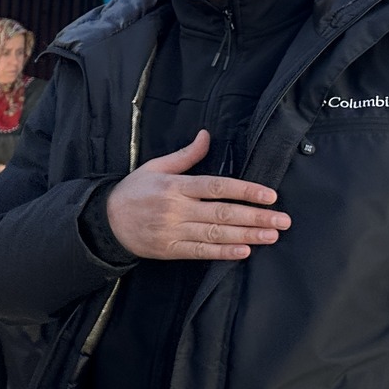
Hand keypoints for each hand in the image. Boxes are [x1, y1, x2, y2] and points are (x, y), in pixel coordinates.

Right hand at [104, 130, 289, 260]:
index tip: (269, 195)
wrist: (105, 222)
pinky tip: (244, 251)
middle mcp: (176, 209)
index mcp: (174, 186)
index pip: (216, 187)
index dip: (245, 191)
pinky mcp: (169, 250)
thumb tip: (207, 135)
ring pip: (216, 234)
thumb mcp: (155, 167)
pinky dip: (223, 253)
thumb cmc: (133, 191)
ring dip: (247, 235)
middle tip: (282, 220)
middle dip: (256, 216)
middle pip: (223, 213)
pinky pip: (200, 252)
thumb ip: (185, 155)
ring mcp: (173, 231)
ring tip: (272, 235)